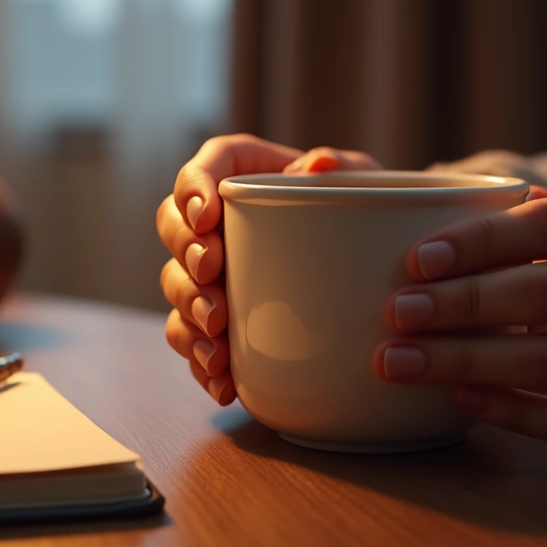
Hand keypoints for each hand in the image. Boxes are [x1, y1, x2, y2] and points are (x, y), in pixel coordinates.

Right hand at [157, 134, 380, 403]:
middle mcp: (217, 221)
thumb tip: (316, 164)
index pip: (205, 166)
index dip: (192, 187)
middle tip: (211, 273)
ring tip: (217, 332)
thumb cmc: (359, 211)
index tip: (207, 214)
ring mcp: (211, 272)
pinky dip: (201, 362)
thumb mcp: (363, 185)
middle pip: (174, 225)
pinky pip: (191, 338)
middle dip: (185, 251)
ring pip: (175, 284)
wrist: (372, 264)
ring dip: (188, 307)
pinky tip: (222, 381)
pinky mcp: (215, 317)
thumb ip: (345, 170)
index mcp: (246, 174)